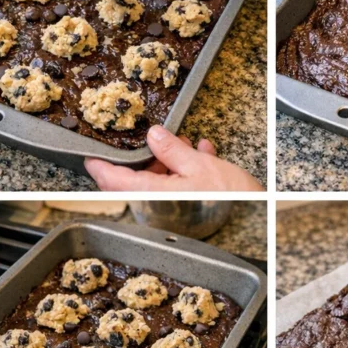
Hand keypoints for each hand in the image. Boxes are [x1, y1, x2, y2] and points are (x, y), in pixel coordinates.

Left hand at [85, 125, 263, 190]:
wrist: (258, 211)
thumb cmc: (229, 196)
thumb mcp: (197, 165)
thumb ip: (171, 150)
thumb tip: (153, 136)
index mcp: (154, 193)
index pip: (114, 182)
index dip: (99, 169)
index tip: (89, 159)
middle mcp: (160, 202)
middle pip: (137, 179)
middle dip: (146, 157)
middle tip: (155, 140)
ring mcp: (173, 205)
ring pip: (159, 179)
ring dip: (169, 159)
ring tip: (186, 144)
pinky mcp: (188, 204)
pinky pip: (176, 183)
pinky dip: (184, 168)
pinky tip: (200, 155)